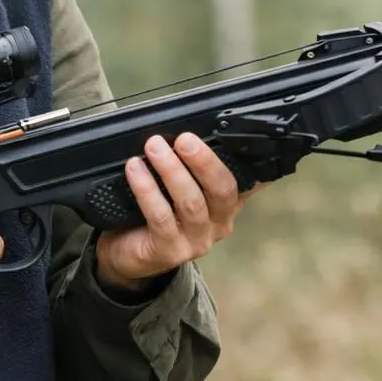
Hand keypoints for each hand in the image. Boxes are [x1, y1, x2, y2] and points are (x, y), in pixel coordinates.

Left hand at [94, 133, 255, 293]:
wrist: (128, 253)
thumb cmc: (159, 212)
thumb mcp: (183, 188)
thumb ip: (196, 166)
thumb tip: (200, 127)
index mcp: (226, 205)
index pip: (248, 180)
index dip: (253, 162)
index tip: (240, 136)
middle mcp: (218, 224)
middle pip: (222, 190)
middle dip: (204, 161)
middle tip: (184, 138)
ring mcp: (196, 241)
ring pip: (191, 203)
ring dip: (172, 170)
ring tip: (154, 146)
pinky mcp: (170, 251)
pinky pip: (160, 216)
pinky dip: (146, 189)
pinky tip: (134, 168)